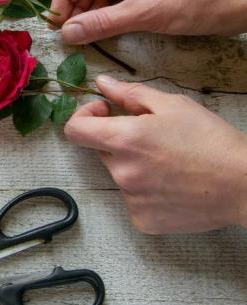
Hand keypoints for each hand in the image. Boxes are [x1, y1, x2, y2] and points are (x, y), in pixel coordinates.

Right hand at [50, 0, 246, 43]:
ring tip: (83, 37)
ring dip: (91, 15)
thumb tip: (68, 33)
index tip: (57, 21)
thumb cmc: (196, 1)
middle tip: (69, 34)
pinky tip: (102, 33)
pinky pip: (117, 3)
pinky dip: (107, 18)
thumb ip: (103, 23)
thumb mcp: (145, 14)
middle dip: (76, 7)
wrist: (238, 5)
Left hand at [64, 75, 246, 233]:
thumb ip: (131, 94)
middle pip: (101, 151)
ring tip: (171, 164)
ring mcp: (130, 199)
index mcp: (124, 140)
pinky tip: (174, 186)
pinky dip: (147, 191)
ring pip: (120, 175)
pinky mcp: (142, 220)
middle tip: (153, 138)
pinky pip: (134, 199)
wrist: (244, 185)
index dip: (83, 117)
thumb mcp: (173, 106)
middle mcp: (121, 171)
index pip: (75, 130)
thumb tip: (102, 84)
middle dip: (119, 141)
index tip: (104, 112)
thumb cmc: (212, 141)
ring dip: (135, 166)